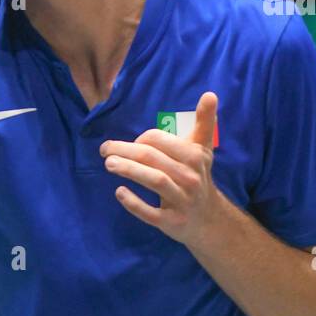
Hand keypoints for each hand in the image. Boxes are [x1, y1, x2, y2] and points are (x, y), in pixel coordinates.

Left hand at [100, 91, 224, 247]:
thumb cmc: (197, 175)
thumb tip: (210, 93)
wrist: (208, 218)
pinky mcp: (172, 222)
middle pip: (152, 158)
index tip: (130, 145)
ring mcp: (182, 201)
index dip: (140, 139)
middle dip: (126, 151)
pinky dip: (134, 203)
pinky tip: (119, 192)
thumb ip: (204, 121)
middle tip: (105, 149)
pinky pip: (151, 213)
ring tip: (109, 164)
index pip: (159, 140)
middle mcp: (191, 177)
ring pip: (154, 181)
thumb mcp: (202, 149)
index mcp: (194, 156)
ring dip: (129, 170)